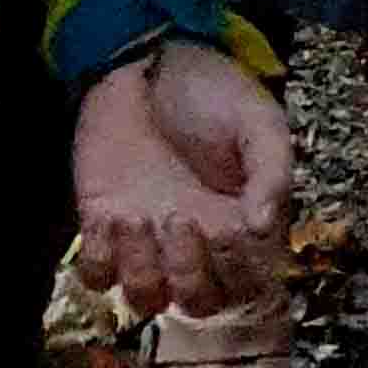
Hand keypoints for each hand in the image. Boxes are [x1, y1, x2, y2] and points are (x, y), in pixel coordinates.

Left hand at [71, 40, 290, 319]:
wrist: (148, 62)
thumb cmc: (212, 91)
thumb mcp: (257, 122)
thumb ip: (271, 173)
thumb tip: (264, 230)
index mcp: (241, 226)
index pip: (246, 284)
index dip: (234, 271)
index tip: (225, 225)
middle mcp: (196, 244)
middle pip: (198, 305)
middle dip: (188, 275)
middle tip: (179, 218)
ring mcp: (148, 239)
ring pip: (145, 300)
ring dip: (140, 269)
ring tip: (136, 215)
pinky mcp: (103, 225)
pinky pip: (96, 276)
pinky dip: (100, 258)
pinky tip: (108, 214)